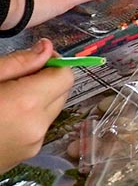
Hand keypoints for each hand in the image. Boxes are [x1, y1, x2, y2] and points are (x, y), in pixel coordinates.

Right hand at [0, 38, 73, 172]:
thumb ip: (18, 62)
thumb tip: (46, 48)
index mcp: (27, 103)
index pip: (65, 76)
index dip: (53, 64)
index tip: (34, 61)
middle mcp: (37, 126)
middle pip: (61, 93)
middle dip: (45, 81)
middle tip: (14, 80)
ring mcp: (33, 144)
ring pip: (51, 111)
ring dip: (37, 100)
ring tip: (4, 100)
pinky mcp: (26, 155)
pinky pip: (38, 128)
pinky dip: (28, 118)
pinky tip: (2, 118)